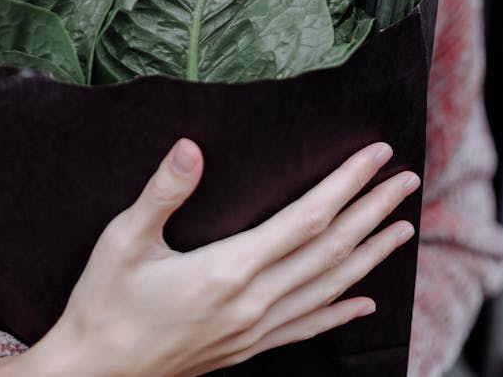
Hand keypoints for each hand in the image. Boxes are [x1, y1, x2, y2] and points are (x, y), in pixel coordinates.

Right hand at [0, 138, 418, 376]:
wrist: (94, 374)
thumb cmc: (104, 304)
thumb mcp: (123, 241)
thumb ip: (162, 192)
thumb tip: (190, 147)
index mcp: (228, 270)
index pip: (306, 218)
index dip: (345, 184)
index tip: (375, 156)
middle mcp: (252, 302)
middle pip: (330, 250)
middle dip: (373, 211)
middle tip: (407, 180)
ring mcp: (254, 330)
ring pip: (329, 288)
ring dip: (370, 255)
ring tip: (402, 228)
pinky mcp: (247, 348)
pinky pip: (308, 327)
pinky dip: (342, 310)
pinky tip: (364, 301)